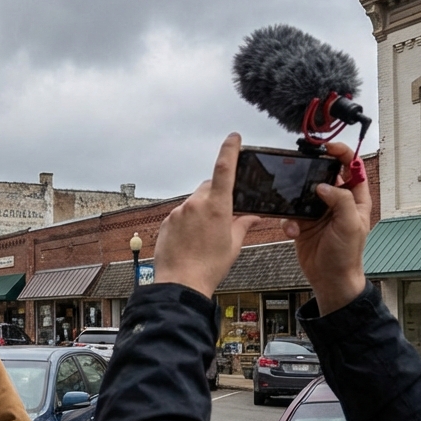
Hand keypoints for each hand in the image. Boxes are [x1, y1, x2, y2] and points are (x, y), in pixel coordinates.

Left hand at [153, 133, 260, 295]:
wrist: (180, 283)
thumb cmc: (209, 266)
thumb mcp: (233, 245)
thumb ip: (243, 224)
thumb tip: (253, 216)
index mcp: (216, 206)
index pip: (224, 169)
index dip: (229, 150)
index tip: (233, 138)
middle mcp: (195, 204)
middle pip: (209, 187)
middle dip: (218, 195)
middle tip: (224, 215)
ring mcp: (178, 212)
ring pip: (194, 202)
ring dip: (202, 211)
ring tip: (205, 236)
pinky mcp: (166, 221)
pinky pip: (181, 215)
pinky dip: (188, 221)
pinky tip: (191, 240)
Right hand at [281, 141, 370, 314]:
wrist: (330, 279)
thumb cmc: (347, 254)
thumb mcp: (349, 224)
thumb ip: (340, 200)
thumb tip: (324, 184)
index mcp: (355, 198)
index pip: (352, 167)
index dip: (342, 153)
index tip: (328, 148)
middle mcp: (337, 202)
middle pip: (324, 175)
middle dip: (311, 172)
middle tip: (300, 167)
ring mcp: (319, 212)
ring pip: (303, 192)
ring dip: (296, 198)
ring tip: (295, 208)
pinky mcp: (303, 223)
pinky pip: (291, 213)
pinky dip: (288, 221)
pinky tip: (292, 231)